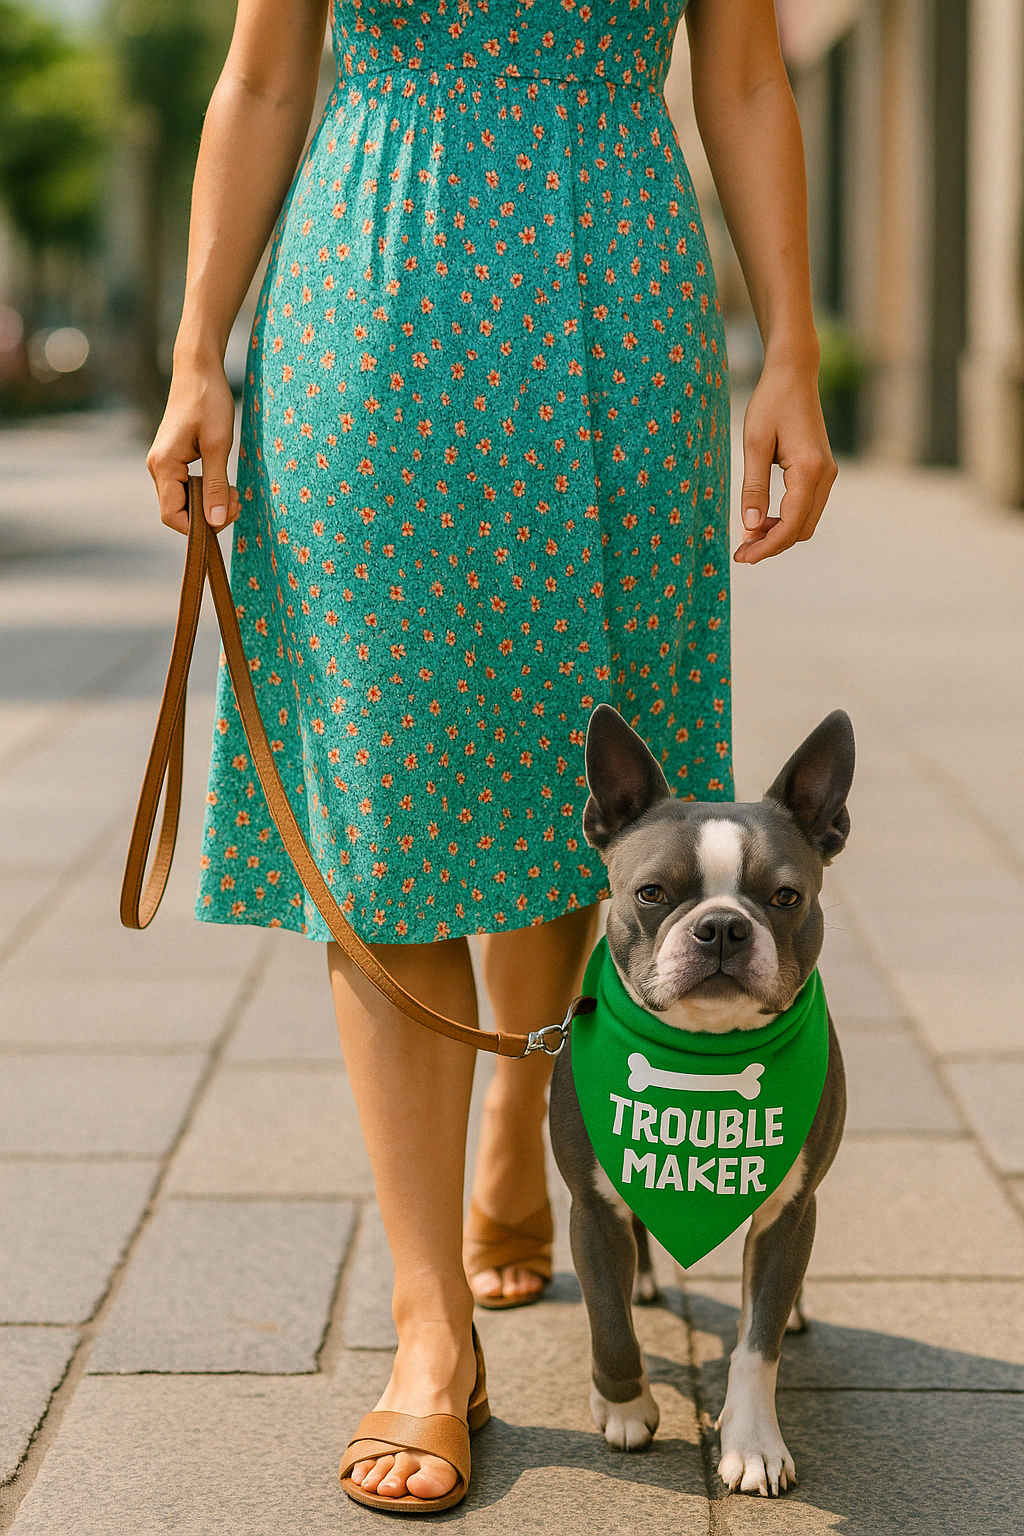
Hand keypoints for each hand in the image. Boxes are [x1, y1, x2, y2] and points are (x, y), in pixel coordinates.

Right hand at [145, 353, 241, 535]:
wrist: (198, 370)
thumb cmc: (209, 402)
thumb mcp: (219, 445)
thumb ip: (216, 485)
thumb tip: (216, 521)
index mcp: (163, 465)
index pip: (173, 517)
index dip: (199, 526)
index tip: (227, 514)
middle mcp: (157, 468)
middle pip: (178, 513)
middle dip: (208, 515)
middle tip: (237, 501)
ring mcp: (163, 464)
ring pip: (183, 502)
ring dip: (209, 504)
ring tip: (233, 492)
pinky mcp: (173, 460)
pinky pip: (186, 488)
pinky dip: (205, 492)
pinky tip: (223, 484)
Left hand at [734, 359, 836, 563]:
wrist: (794, 375)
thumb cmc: (770, 404)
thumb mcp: (754, 444)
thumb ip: (753, 487)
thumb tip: (750, 526)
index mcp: (809, 470)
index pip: (790, 525)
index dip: (766, 547)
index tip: (741, 558)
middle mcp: (825, 475)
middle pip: (801, 530)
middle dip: (772, 545)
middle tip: (740, 551)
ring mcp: (827, 474)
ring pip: (806, 522)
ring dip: (779, 534)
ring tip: (748, 537)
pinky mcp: (823, 471)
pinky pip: (807, 507)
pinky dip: (787, 520)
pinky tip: (762, 520)